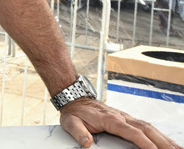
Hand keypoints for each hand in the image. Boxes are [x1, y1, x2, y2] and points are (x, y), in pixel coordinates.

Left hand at [59, 98, 180, 147]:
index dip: (144, 143)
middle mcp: (122, 117)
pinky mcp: (128, 119)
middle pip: (147, 130)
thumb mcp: (70, 123)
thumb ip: (79, 133)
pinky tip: (167, 142)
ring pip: (150, 127)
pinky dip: (159, 135)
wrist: (75, 99)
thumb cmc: (74, 113)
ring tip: (178, 148)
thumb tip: (87, 143)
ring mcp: (127, 117)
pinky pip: (147, 127)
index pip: (132, 132)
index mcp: (110, 119)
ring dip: (165, 139)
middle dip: (162, 142)